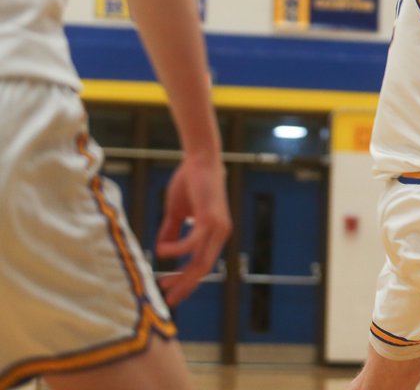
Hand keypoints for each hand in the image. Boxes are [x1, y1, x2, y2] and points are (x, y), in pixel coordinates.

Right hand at [155, 154, 230, 305]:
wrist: (200, 159)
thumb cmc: (190, 183)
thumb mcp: (178, 212)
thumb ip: (172, 230)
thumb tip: (160, 249)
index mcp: (215, 233)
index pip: (203, 264)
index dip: (187, 279)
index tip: (169, 290)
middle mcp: (220, 233)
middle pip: (204, 269)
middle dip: (185, 286)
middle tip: (169, 299)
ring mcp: (218, 227)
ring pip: (201, 261)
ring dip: (181, 275)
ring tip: (162, 282)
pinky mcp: (211, 218)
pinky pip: (192, 243)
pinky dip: (176, 250)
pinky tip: (161, 251)